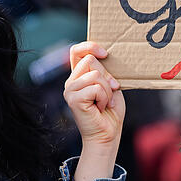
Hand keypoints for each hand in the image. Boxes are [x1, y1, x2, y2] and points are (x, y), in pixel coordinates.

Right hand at [63, 42, 125, 180]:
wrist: (107, 133)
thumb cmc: (111, 110)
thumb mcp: (110, 85)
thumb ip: (104, 71)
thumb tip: (104, 56)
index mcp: (79, 75)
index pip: (77, 50)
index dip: (90, 46)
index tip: (106, 54)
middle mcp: (71, 81)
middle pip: (90, 61)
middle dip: (107, 76)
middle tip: (109, 92)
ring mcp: (70, 90)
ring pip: (96, 74)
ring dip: (107, 89)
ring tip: (104, 102)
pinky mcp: (73, 99)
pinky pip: (96, 88)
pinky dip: (105, 97)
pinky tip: (100, 107)